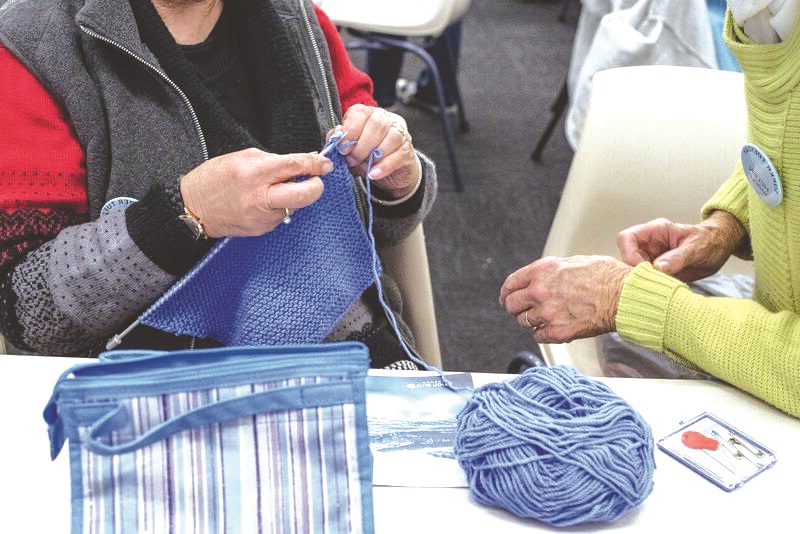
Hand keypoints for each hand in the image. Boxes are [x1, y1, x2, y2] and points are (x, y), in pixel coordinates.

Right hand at [180, 148, 331, 237]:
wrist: (193, 208)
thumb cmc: (214, 180)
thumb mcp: (242, 158)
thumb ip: (274, 160)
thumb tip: (300, 162)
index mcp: (255, 173)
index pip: (295, 166)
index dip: (315, 164)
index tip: (324, 164)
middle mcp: (260, 197)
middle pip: (304, 194)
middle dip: (316, 186)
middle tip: (317, 180)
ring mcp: (262, 217)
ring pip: (294, 206)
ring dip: (293, 196)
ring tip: (275, 189)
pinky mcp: (261, 229)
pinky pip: (281, 216)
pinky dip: (279, 207)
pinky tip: (264, 202)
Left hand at [336, 104, 420, 198]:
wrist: (389, 174)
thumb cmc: (366, 156)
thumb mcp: (349, 148)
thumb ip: (339, 140)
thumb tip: (336, 134)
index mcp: (369, 114)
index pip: (360, 113)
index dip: (350, 130)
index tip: (343, 148)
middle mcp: (387, 119)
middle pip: (377, 124)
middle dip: (361, 146)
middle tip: (352, 160)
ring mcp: (401, 134)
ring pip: (391, 138)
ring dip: (374, 156)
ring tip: (364, 167)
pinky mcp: (408, 151)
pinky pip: (398, 156)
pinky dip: (384, 166)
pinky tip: (373, 174)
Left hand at [499, 255, 631, 342]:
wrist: (625, 297)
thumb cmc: (607, 277)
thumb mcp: (573, 262)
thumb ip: (551, 271)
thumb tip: (540, 278)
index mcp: (542, 271)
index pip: (511, 283)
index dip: (506, 292)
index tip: (506, 297)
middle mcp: (540, 291)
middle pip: (512, 305)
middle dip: (515, 307)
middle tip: (522, 310)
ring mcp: (548, 313)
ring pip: (523, 322)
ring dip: (530, 321)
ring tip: (544, 318)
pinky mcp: (558, 332)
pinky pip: (538, 336)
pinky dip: (542, 333)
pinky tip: (552, 327)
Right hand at [616, 211, 744, 281]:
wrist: (719, 248)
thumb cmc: (709, 241)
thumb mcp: (696, 248)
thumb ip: (677, 257)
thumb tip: (657, 268)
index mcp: (655, 231)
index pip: (627, 238)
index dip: (628, 254)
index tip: (642, 268)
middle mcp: (648, 244)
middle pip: (626, 258)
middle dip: (635, 272)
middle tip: (653, 282)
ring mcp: (651, 258)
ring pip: (633, 272)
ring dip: (643, 282)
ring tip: (662, 287)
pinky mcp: (656, 272)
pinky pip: (646, 281)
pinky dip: (651, 288)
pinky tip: (664, 291)